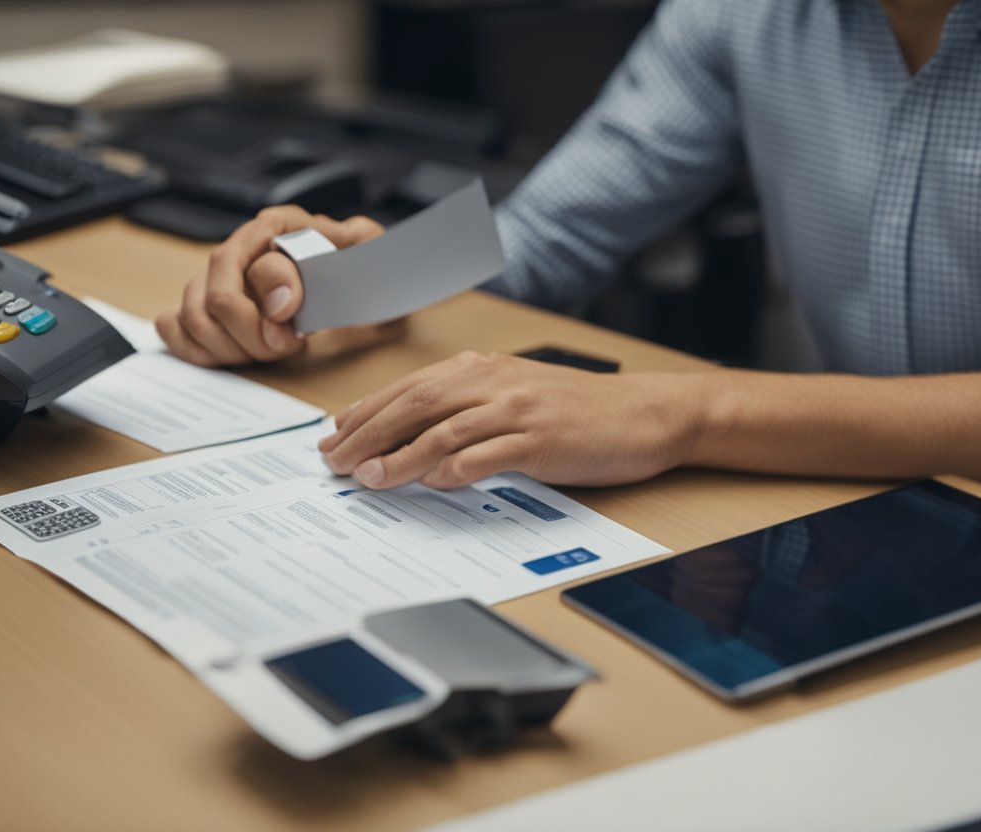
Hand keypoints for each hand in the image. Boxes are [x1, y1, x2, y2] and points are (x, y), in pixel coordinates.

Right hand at [157, 205, 400, 366]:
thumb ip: (327, 262)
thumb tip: (279, 299)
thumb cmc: (363, 266)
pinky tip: (233, 353)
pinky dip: (197, 349)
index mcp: (278, 227)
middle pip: (214, 301)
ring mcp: (216, 276)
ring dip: (230, 348)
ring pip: (192, 317)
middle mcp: (242, 247)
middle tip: (283, 347)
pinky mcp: (202, 305)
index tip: (296, 334)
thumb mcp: (367, 252)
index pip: (254, 271)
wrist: (364, 281)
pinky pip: (173, 326)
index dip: (271, 311)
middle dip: (251, 338)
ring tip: (267, 350)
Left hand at [319, 351, 708, 489]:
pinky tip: (432, 484)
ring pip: (443, 430)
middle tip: (334, 461)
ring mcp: (518, 410)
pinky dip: (455, 470)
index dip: (367, 411)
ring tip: (367, 479)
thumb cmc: (582, 411)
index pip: (411, 387)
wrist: (646, 414)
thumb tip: (417, 442)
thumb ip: (471, 410)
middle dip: (367, 433)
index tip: (335, 434)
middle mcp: (495, 382)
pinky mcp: (542, 440)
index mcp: (485, 369)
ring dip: (399, 456)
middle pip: (415, 404)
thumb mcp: (519, 397)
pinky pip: (488, 455)